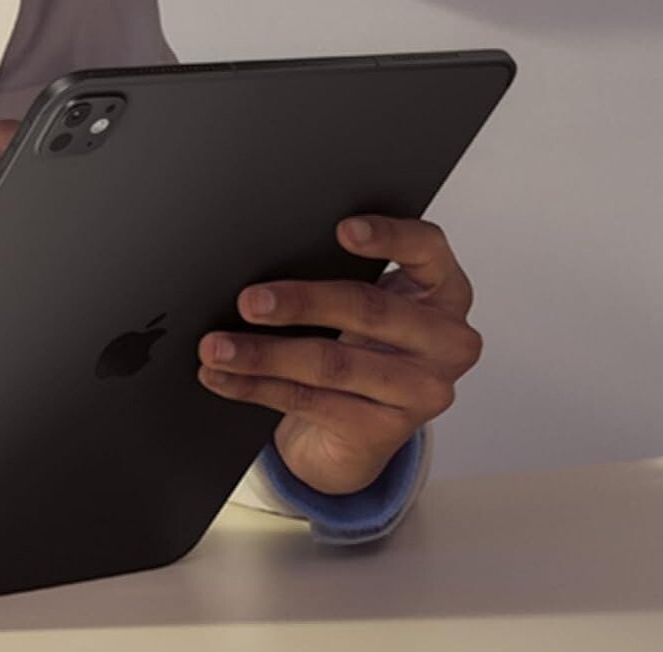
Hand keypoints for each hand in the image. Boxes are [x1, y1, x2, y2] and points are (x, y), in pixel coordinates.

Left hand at [196, 216, 481, 494]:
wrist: (359, 431)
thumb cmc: (360, 346)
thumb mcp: (363, 310)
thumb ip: (339, 278)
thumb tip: (263, 263)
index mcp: (444, 292)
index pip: (428, 249)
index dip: (390, 237)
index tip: (342, 230)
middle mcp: (445, 341)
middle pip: (369, 309)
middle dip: (301, 303)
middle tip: (248, 300)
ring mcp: (421, 391)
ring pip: (332, 364)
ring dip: (264, 354)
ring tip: (217, 347)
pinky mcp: (386, 431)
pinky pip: (309, 401)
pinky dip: (256, 387)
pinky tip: (223, 377)